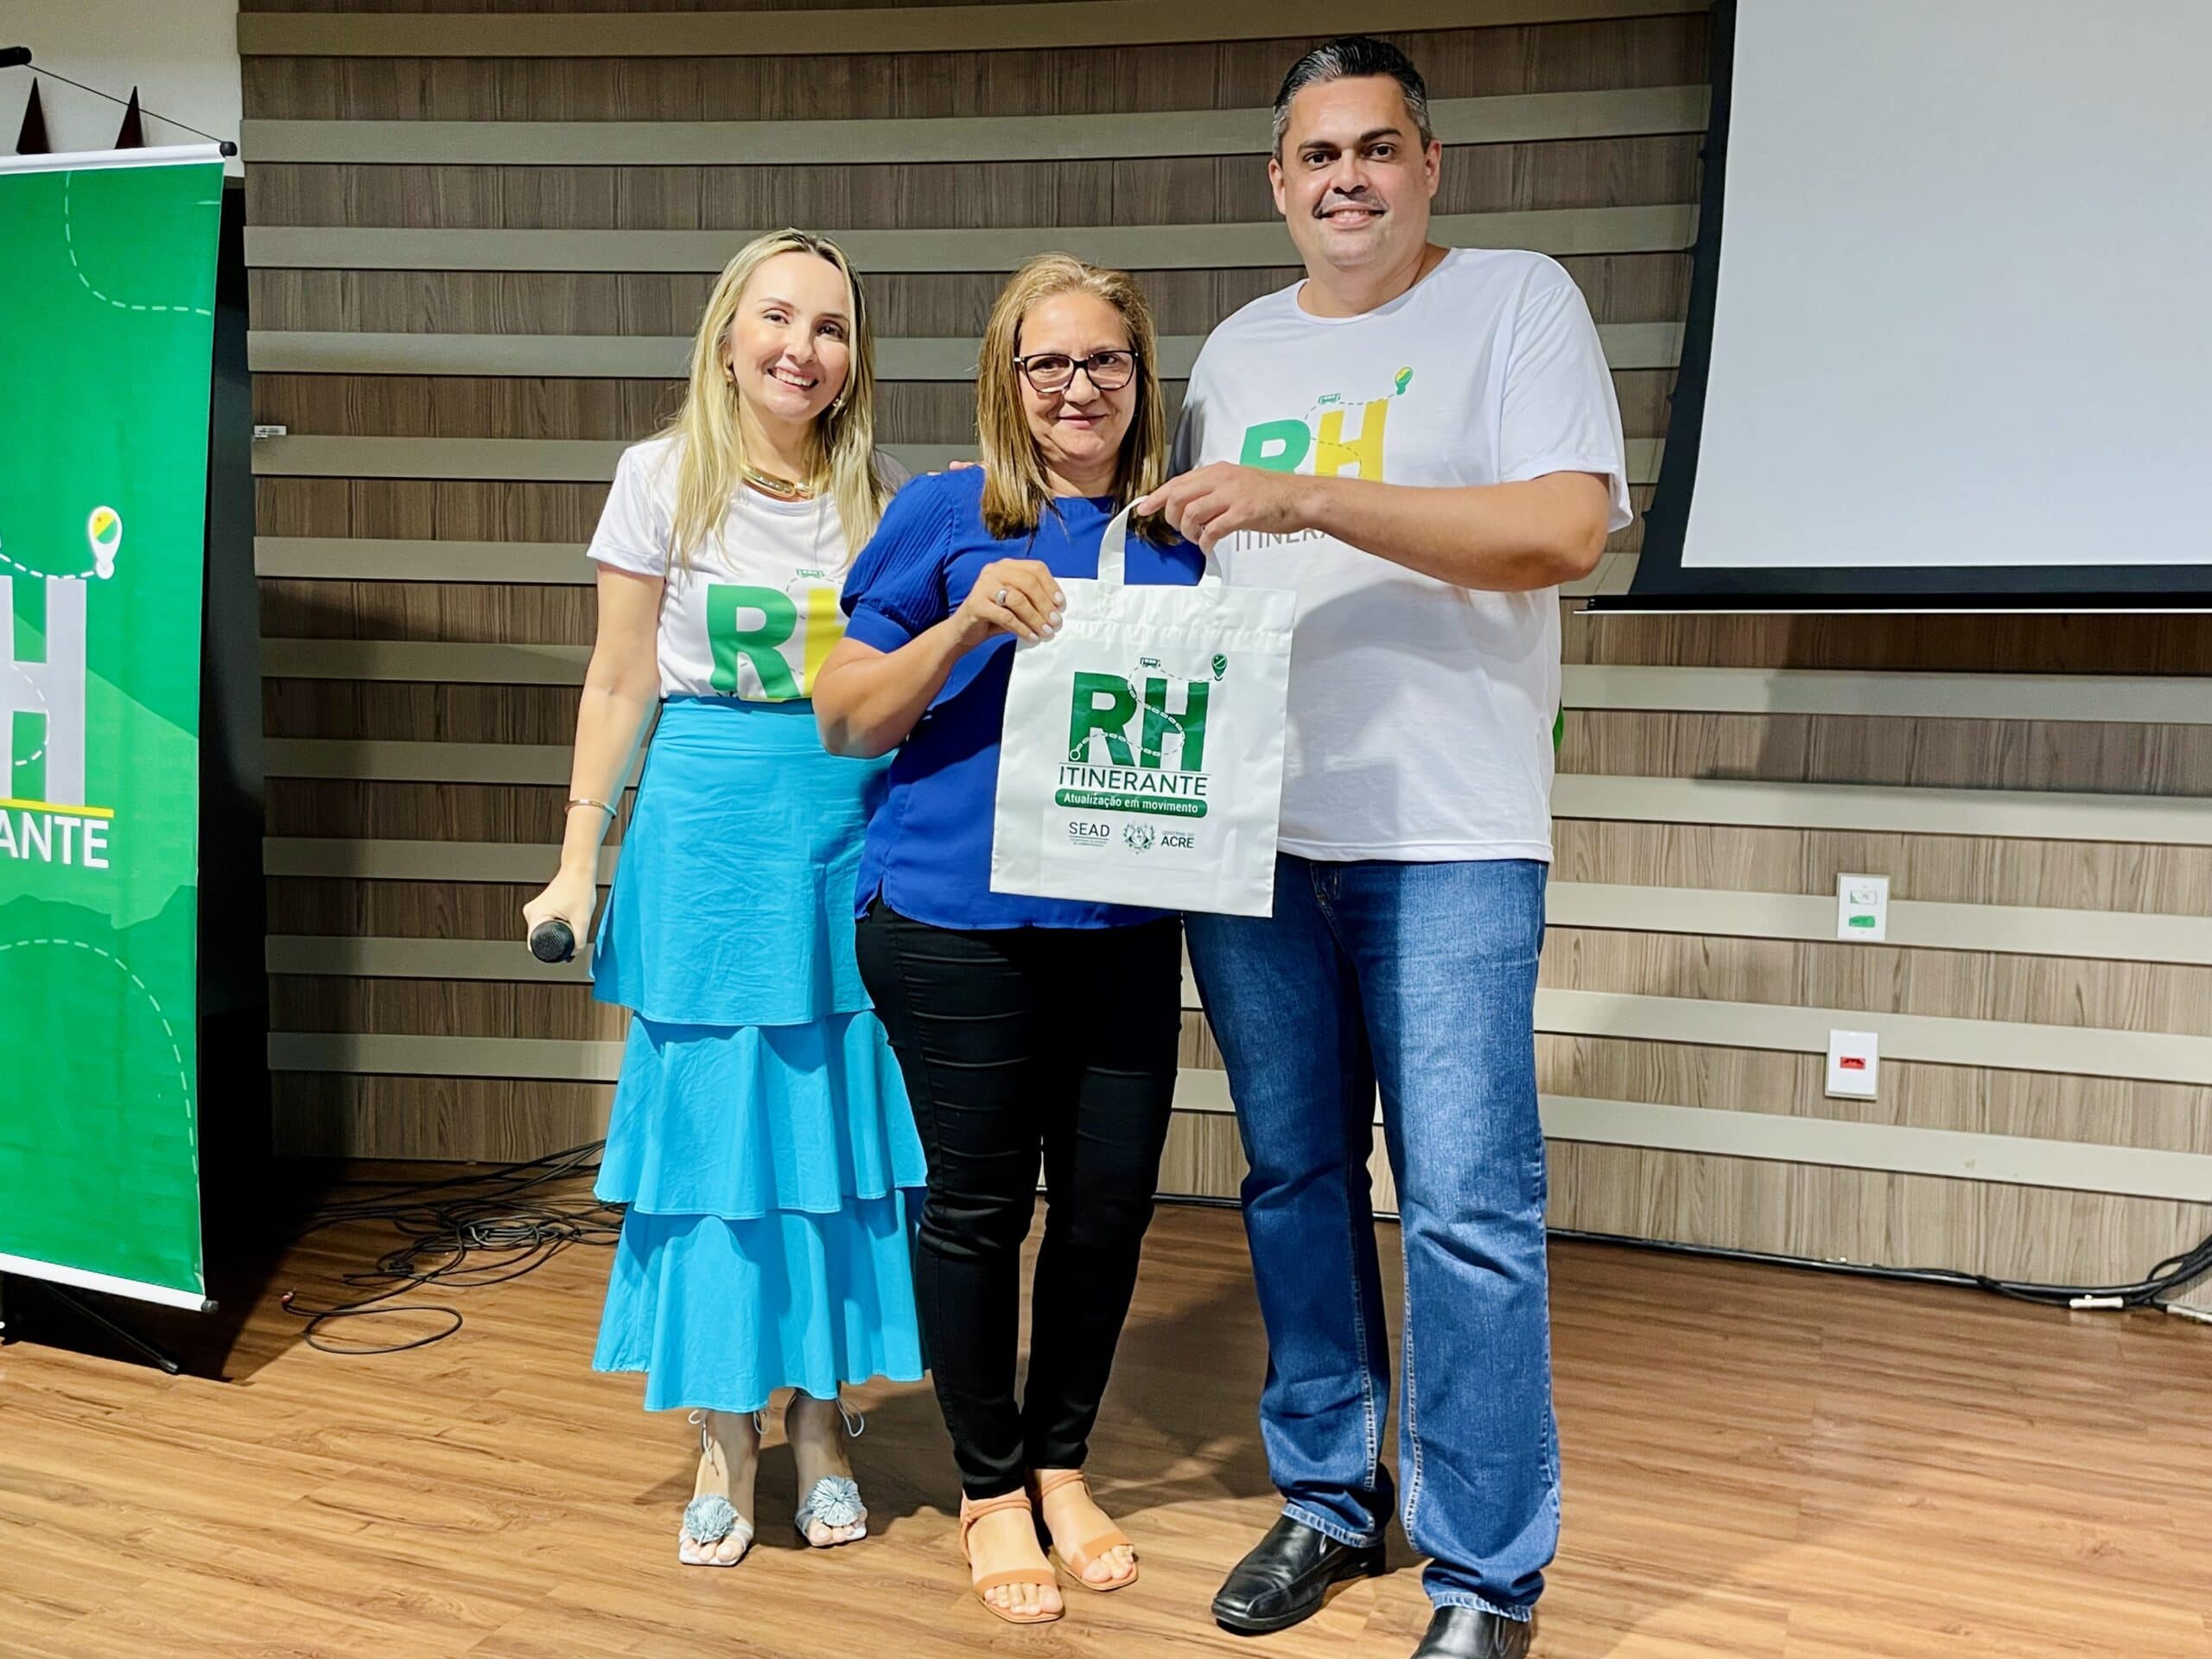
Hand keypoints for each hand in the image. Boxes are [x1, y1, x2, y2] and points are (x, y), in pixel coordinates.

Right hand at [523, 865, 597, 944]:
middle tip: (572, 928)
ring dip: (557, 931)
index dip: (549, 952)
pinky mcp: (540, 906)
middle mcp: (530, 912)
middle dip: (556, 940)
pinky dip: (556, 924)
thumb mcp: (583, 920)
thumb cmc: (579, 888)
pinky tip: (568, 916)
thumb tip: (574, 953)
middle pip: (540, 938)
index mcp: (535, 916)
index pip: (535, 945)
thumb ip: (579, 940)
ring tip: (570, 917)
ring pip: (543, 930)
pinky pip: (546, 922)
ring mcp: (534, 909)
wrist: (579, 870)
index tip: (562, 950)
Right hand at [953, 558, 1063, 646]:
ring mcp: (983, 585)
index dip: (1051, 586)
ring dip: (1035, 618)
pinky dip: (1021, 628)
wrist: (963, 631)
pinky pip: (1005, 616)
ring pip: (1017, 599)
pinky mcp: (976, 603)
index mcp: (1007, 566)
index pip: (1036, 568)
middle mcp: (994, 570)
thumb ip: (1032, 600)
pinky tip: (1031, 637)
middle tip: (1056, 622)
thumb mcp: (1016, 604)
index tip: (1061, 604)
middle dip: (1045, 604)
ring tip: (1046, 632)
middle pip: (1028, 583)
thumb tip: (1057, 610)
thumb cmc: (994, 617)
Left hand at [1137, 464, 1313, 553]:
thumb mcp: (1237, 482)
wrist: (1301, 497)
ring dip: (1188, 532)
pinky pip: (1212, 530)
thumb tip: (1189, 506)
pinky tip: (1209, 546)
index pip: (1177, 482)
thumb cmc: (1271, 493)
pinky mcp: (1243, 513)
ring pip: (1191, 514)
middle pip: (1177, 497)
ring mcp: (1232, 495)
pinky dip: (1205, 542)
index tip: (1142, 509)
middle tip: (1180, 530)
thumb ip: (1213, 490)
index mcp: (1217, 471)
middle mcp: (1222, 479)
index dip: (1156, 497)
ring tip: (1197, 538)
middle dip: (1171, 518)